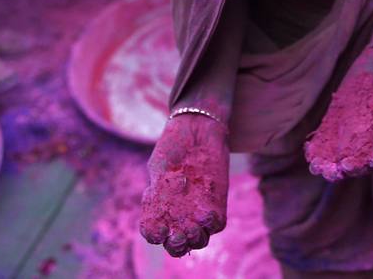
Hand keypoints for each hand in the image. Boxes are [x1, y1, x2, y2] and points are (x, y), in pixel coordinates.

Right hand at [140, 114, 229, 256]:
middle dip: (177, 245)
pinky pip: (216, 222)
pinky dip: (211, 224)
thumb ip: (157, 187)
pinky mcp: (217, 201)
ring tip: (191, 228)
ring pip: (199, 237)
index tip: (157, 231)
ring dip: (195, 238)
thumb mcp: (159, 165)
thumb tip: (156, 201)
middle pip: (178, 243)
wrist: (197, 127)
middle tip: (176, 235)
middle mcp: (179, 212)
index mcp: (160, 206)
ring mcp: (199, 208)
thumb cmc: (174, 144)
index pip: (155, 232)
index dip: (155, 236)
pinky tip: (205, 215)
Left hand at [304, 45, 372, 181]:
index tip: (345, 167)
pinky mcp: (336, 119)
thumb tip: (371, 162)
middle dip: (335, 170)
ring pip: (332, 153)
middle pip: (346, 164)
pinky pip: (324, 136)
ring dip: (323, 161)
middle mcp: (362, 141)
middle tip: (324, 170)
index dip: (354, 171)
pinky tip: (309, 150)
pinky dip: (316, 145)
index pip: (364, 167)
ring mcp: (348, 130)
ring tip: (315, 164)